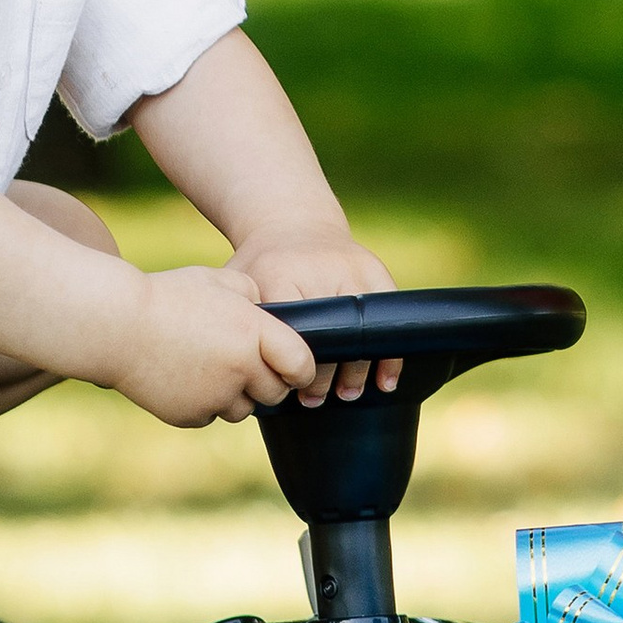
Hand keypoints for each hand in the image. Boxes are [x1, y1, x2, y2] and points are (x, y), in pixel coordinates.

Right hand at [109, 266, 320, 429]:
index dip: (303, 368)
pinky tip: (184, 377)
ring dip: (236, 394)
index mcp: (253, 332)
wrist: (114, 326)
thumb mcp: (216, 279)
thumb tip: (266, 312)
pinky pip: (209, 414)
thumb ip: (251, 295)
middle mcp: (240, 369)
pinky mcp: (190, 416)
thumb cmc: (166, 296)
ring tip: (210, 368)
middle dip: (268, 382)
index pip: (301, 364)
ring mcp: (214, 397)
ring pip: (243, 409)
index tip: (295, 367)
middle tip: (250, 365)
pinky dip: (204, 402)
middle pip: (275, 393)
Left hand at [225, 235, 401, 402]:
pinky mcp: (374, 269)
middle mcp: (319, 269)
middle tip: (312, 400)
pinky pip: (389, 319)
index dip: (292, 367)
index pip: (290, 333)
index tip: (288, 388)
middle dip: (323, 377)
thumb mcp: (238, 282)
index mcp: (279, 273)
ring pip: (362, 333)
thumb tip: (234, 373)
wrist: (292, 221)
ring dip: (357, 372)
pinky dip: (389, 355)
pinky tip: (383, 381)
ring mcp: (351, 268)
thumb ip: (233, 318)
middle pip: (330, 338)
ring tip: (345, 394)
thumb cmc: (259, 264)